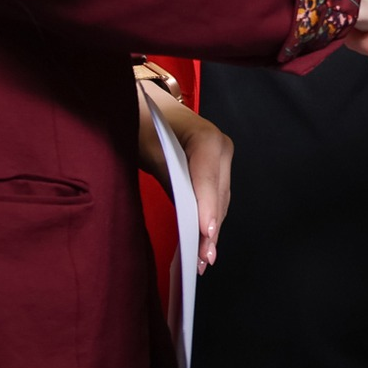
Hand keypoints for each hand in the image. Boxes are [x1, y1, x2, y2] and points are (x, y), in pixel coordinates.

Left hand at [138, 85, 232, 273]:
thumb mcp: (149, 149)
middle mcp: (222, 148)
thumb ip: (168, 176)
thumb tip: (185, 212)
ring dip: (212, 230)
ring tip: (203, 260)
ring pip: (219, 202)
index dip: (207, 208)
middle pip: (217, 195)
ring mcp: (222, 160)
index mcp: (207, 138)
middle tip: (203, 260)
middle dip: (211, 228)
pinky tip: (204, 244)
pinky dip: (209, 221)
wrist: (149, 108)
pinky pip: (214, 200)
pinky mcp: (216, 171)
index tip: (206, 233)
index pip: (207, 179)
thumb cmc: (145, 123)